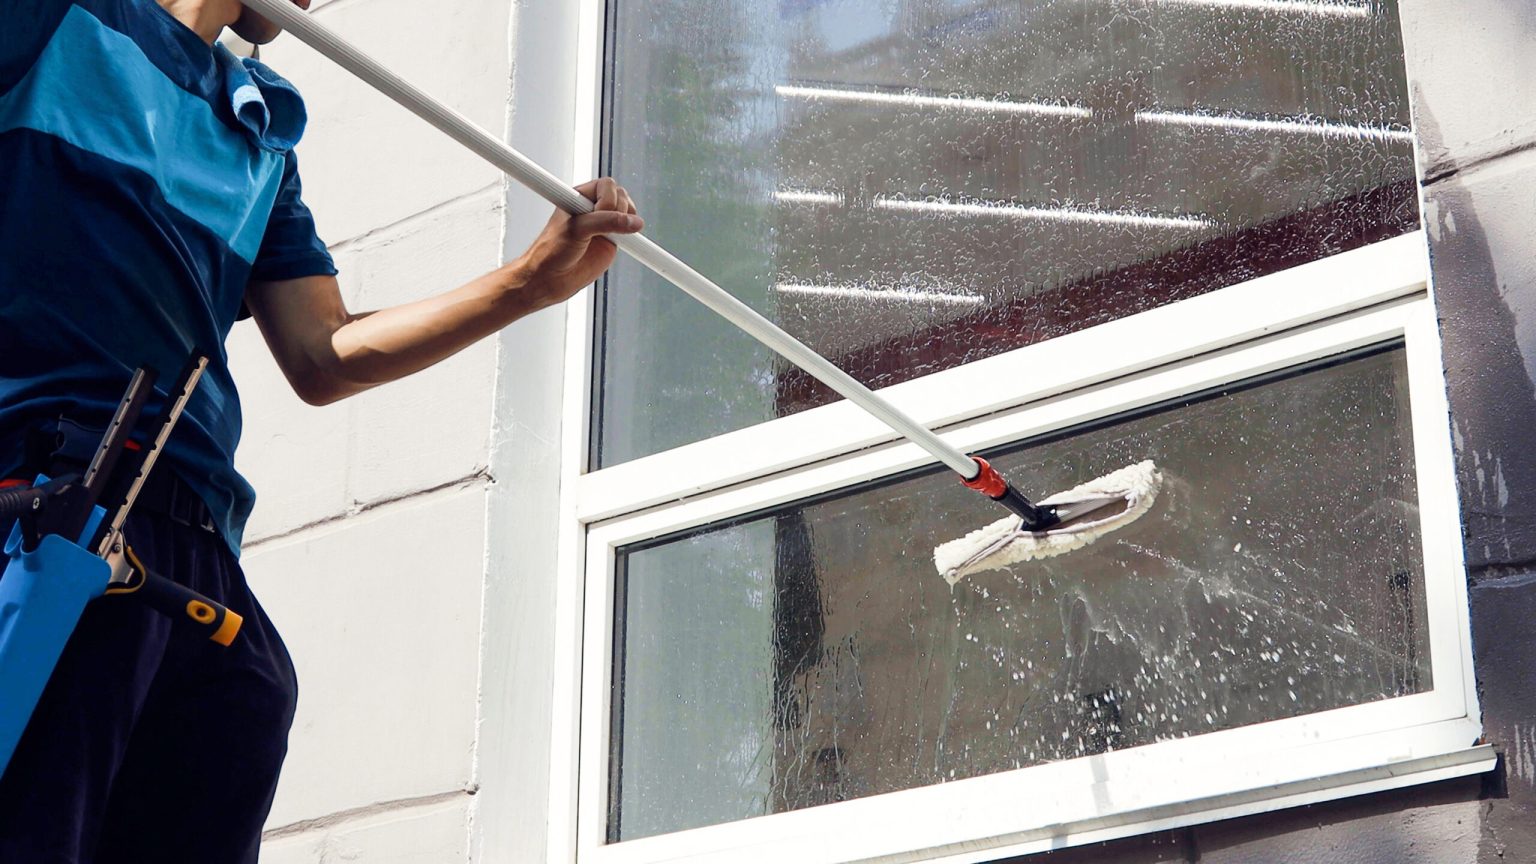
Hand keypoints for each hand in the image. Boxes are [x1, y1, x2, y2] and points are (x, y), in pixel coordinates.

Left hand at [512, 178, 643, 308]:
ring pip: (627, 210)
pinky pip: (629, 230)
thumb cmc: (551, 251)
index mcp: (579, 197)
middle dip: (618, 210)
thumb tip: (633, 222)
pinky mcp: (611, 239)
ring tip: (611, 235)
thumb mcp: (577, 229)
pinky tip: (624, 239)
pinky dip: (632, 233)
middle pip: (620, 195)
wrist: (550, 278)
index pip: (605, 185)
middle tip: (605, 227)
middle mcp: (592, 207)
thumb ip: (605, 222)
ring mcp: (603, 223)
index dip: (607, 199)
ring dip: (625, 221)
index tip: (599, 214)